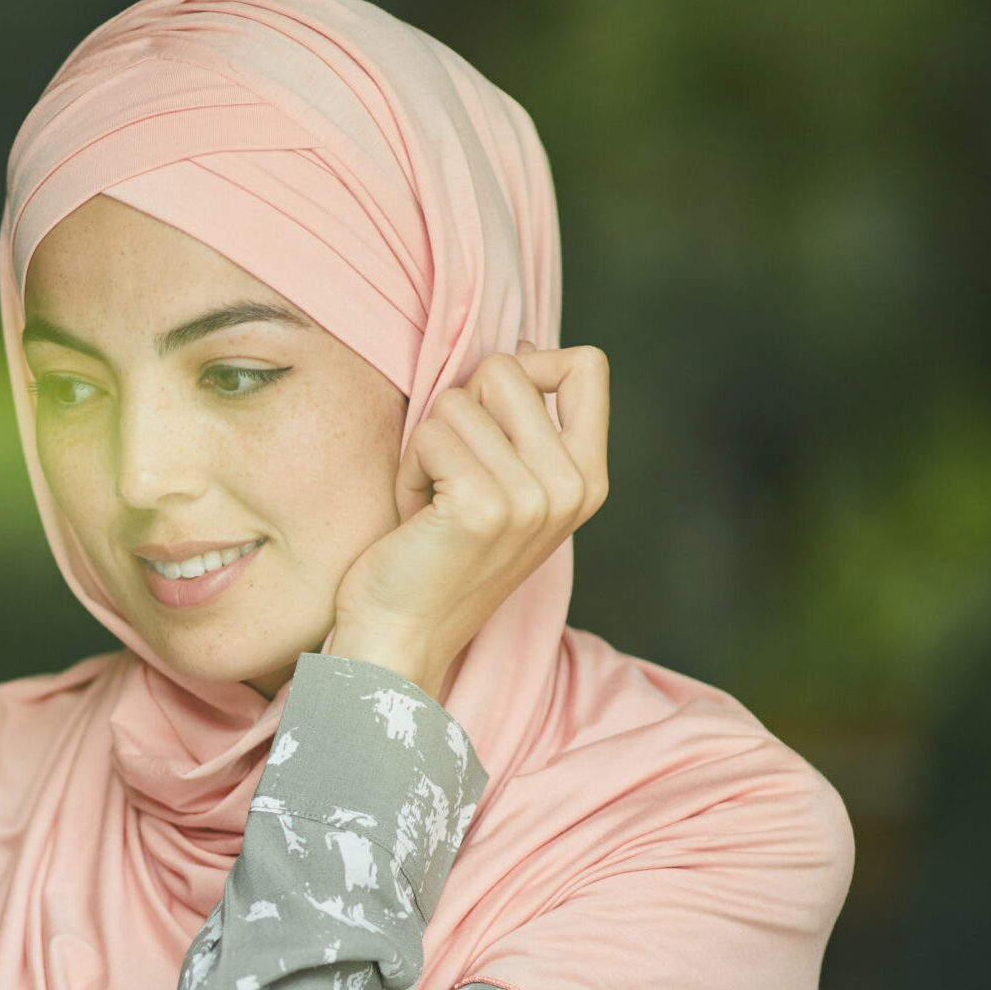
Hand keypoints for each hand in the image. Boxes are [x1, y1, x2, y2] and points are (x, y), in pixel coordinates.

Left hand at [329, 344, 610, 699]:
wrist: (403, 637)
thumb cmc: (439, 555)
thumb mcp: (505, 487)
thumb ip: (525, 425)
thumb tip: (527, 351)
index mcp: (587, 478)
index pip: (587, 366)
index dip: (529, 367)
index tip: (490, 417)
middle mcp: (572, 487)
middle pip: (506, 371)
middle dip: (458, 415)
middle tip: (449, 477)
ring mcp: (533, 498)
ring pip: (456, 401)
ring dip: (425, 450)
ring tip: (431, 505)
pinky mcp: (484, 506)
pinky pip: (429, 435)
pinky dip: (408, 471)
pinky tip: (416, 516)